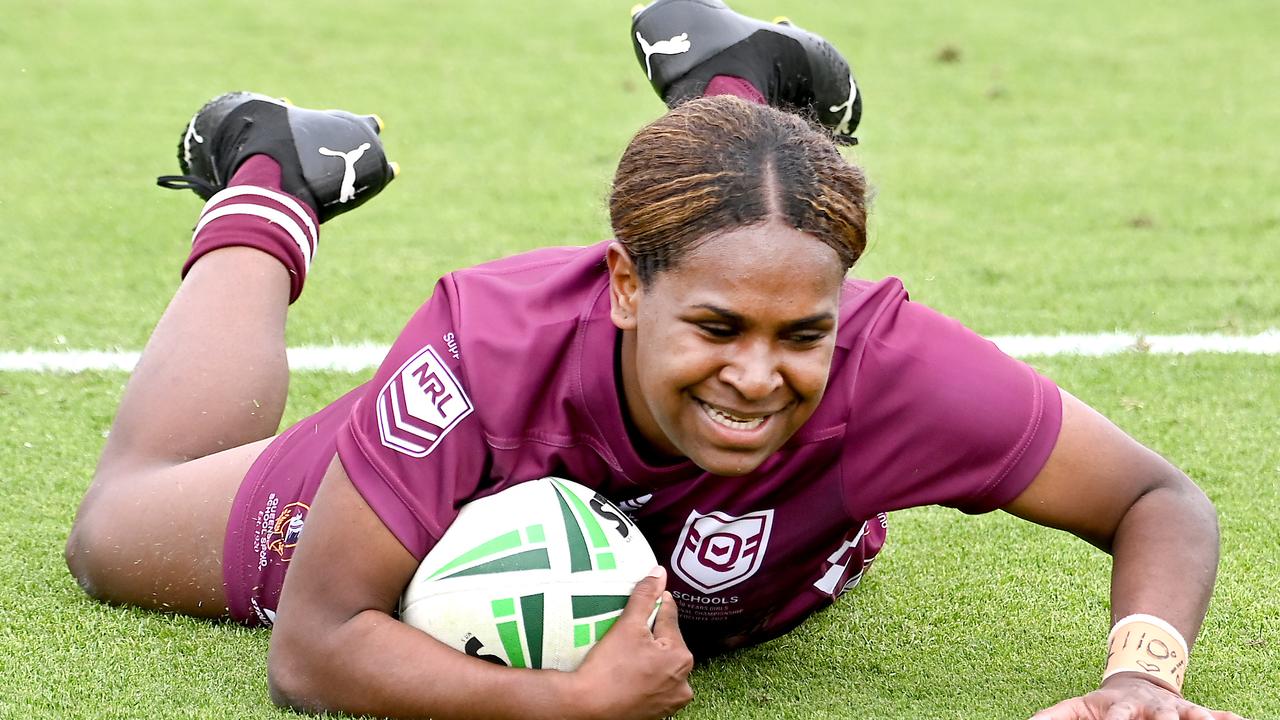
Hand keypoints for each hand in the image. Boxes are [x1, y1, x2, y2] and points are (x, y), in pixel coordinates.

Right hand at [568, 567, 693, 719]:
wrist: (586, 707)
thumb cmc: (608, 669)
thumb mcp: (627, 625)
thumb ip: (645, 596)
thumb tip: (658, 573)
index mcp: (682, 655)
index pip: (669, 616)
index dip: (653, 605)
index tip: (642, 601)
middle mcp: (684, 680)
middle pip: (667, 642)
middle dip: (651, 634)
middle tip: (628, 631)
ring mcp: (671, 700)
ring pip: (661, 664)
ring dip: (649, 656)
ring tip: (626, 652)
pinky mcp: (658, 712)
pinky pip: (655, 685)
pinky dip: (645, 677)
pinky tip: (628, 672)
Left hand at [1030, 674, 1246, 719]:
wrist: (1135, 679)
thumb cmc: (1102, 704)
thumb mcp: (1076, 708)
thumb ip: (1052, 717)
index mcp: (1118, 708)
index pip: (1117, 719)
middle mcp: (1147, 709)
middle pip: (1157, 719)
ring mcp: (1170, 710)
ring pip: (1186, 714)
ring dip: (1196, 719)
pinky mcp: (1189, 711)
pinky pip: (1213, 713)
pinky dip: (1225, 717)